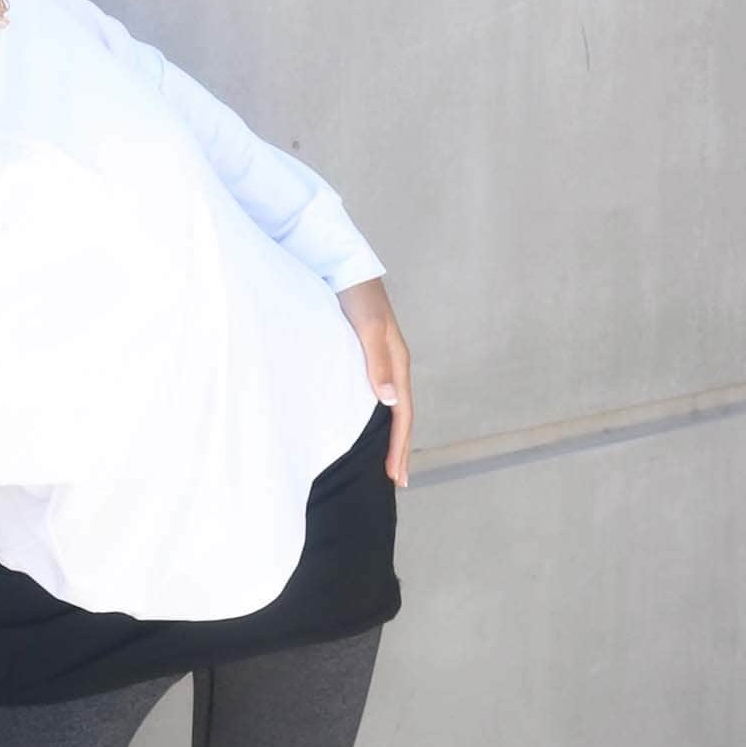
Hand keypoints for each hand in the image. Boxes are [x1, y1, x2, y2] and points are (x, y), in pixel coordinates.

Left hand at [337, 277, 413, 486]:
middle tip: (397, 482)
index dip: (398, 447)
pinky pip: (376, 396)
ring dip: (391, 437)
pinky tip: (368, 427)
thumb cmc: (355, 294)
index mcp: (397, 363)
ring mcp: (380, 361)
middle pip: (401, 416)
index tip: (394, 476)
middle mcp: (392, 365)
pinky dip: (377, 418)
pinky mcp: (365, 356)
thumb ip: (377, 363)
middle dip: (400, 450)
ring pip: (391, 408)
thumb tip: (390, 402)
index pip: (402, 415)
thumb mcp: (367, 327)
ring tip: (388, 462)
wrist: (343, 264)